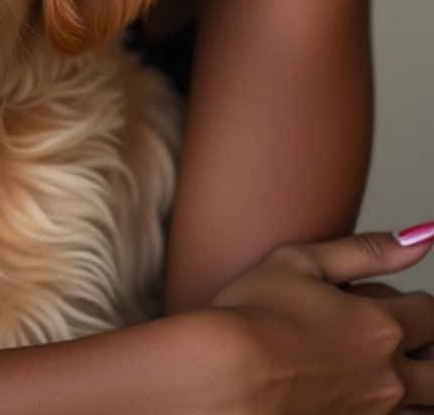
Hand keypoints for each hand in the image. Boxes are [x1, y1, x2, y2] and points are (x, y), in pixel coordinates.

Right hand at [211, 227, 433, 411]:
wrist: (221, 378)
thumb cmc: (251, 315)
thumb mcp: (300, 261)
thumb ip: (365, 250)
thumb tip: (421, 237)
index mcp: (381, 327)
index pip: (430, 313)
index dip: (415, 305)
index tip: (391, 305)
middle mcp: (388, 377)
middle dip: (429, 352)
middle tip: (403, 344)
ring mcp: (372, 414)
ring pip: (427, 407)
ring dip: (417, 390)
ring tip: (382, 373)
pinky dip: (394, 413)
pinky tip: (367, 401)